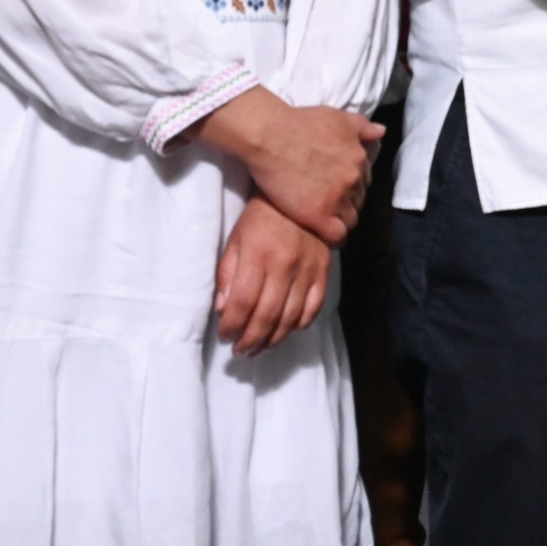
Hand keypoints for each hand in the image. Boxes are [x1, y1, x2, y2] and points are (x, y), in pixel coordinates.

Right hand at [194, 89, 380, 245]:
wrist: (271, 136)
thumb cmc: (300, 123)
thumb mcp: (338, 118)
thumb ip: (361, 126)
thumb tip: (381, 131)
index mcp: (359, 158)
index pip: (364, 181)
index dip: (351, 187)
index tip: (338, 190)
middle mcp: (353, 178)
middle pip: (358, 200)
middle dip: (346, 203)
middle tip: (328, 206)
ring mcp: (338, 197)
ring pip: (349, 218)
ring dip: (340, 220)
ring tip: (325, 221)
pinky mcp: (318, 214)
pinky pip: (336, 234)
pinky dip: (333, 237)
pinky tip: (323, 235)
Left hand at [214, 195, 331, 357]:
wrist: (302, 194)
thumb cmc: (261, 218)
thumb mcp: (236, 240)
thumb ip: (228, 274)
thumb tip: (222, 308)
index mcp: (258, 256)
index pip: (243, 303)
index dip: (232, 326)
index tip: (225, 336)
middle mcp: (285, 266)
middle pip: (267, 315)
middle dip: (250, 339)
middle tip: (240, 351)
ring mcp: (308, 269)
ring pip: (291, 317)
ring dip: (273, 339)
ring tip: (260, 348)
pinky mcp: (323, 270)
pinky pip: (315, 306)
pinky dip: (301, 323)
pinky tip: (287, 329)